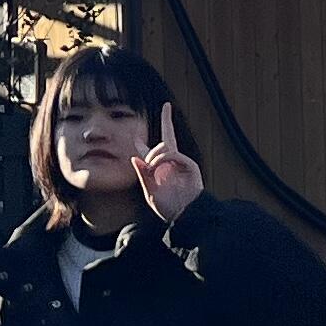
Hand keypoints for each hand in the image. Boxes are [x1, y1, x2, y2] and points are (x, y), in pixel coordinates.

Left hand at [132, 104, 203, 222]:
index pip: (152, 152)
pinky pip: (174, 154)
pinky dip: (163, 158)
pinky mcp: (190, 166)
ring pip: (166, 146)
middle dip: (167, 120)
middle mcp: (172, 163)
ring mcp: (182, 163)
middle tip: (164, 110)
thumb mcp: (149, 191)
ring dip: (154, 154)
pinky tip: (156, 166)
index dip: (144, 144)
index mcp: (161, 170)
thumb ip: (143, 175)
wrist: (183, 216)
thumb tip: (135, 158)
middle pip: (168, 137)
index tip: (137, 136)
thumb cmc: (168, 208)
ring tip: (150, 167)